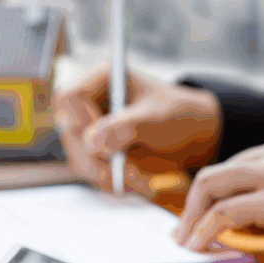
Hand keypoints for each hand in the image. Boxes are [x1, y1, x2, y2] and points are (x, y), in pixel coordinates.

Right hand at [55, 64, 222, 194]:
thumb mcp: (156, 119)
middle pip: (70, 131)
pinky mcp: (94, 149)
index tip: (102, 142)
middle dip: (97, 159)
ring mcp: (89, 127)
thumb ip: (125, 127)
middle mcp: (90, 102)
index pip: (71, 97)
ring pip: (77, 155)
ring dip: (104, 174)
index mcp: (102, 80)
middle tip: (126, 174)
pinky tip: (132, 182)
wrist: (192, 136)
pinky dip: (108, 180)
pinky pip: (88, 169)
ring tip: (138, 181)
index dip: (81, 121)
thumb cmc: (178, 116)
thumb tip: (91, 143)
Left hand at [173, 129, 263, 262]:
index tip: (202, 213)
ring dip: (191, 217)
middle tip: (184, 229)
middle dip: (193, 203)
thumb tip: (241, 219)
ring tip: (185, 240)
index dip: (215, 193)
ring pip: (211, 185)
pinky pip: (224, 212)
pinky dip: (204, 230)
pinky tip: (199, 245)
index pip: (237, 164)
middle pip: (216, 172)